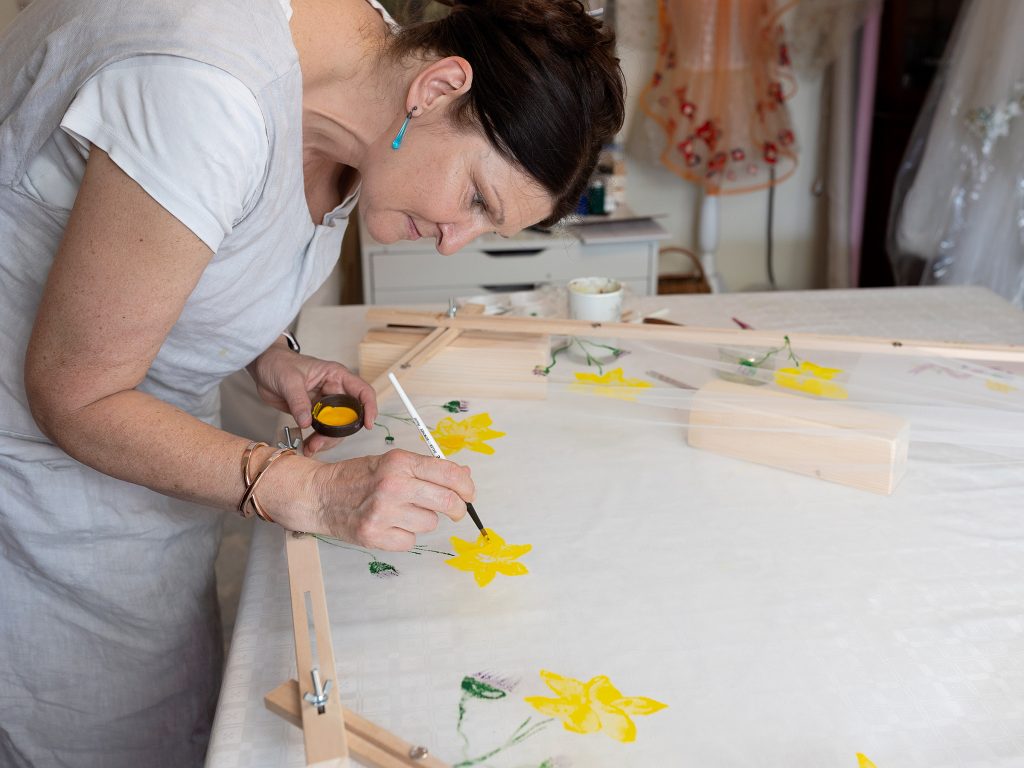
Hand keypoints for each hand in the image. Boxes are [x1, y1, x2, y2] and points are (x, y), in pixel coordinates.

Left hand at [248, 345, 377, 455]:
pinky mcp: (314, 414)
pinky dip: (317, 441)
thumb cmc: (278, 364)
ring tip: (311, 447)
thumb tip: (308, 422)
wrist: (263, 369)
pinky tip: (308, 447)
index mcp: (336, 376)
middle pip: (350, 416)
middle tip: (321, 442)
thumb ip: (299, 401)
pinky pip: (322, 431)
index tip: (368, 424)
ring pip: (337, 428)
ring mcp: (325, 404)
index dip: (369, 407)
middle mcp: (335, 391)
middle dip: (339, 433)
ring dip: (327, 440)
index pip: (362, 391)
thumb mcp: (288, 380)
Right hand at [307, 449, 473, 549]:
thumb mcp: (393, 462)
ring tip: (403, 512)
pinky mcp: (375, 535)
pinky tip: (390, 524)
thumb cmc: (358, 477)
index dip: (467, 486)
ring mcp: (383, 512)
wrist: (319, 494)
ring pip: (430, 523)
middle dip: (458, 509)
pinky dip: (405, 536)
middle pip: (448, 501)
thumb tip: (464, 476)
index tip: (469, 494)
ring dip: (423, 520)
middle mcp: (393, 485)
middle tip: (456, 511)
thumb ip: (427, 469)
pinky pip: (411, 541)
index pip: (450, 473)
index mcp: (400, 462)